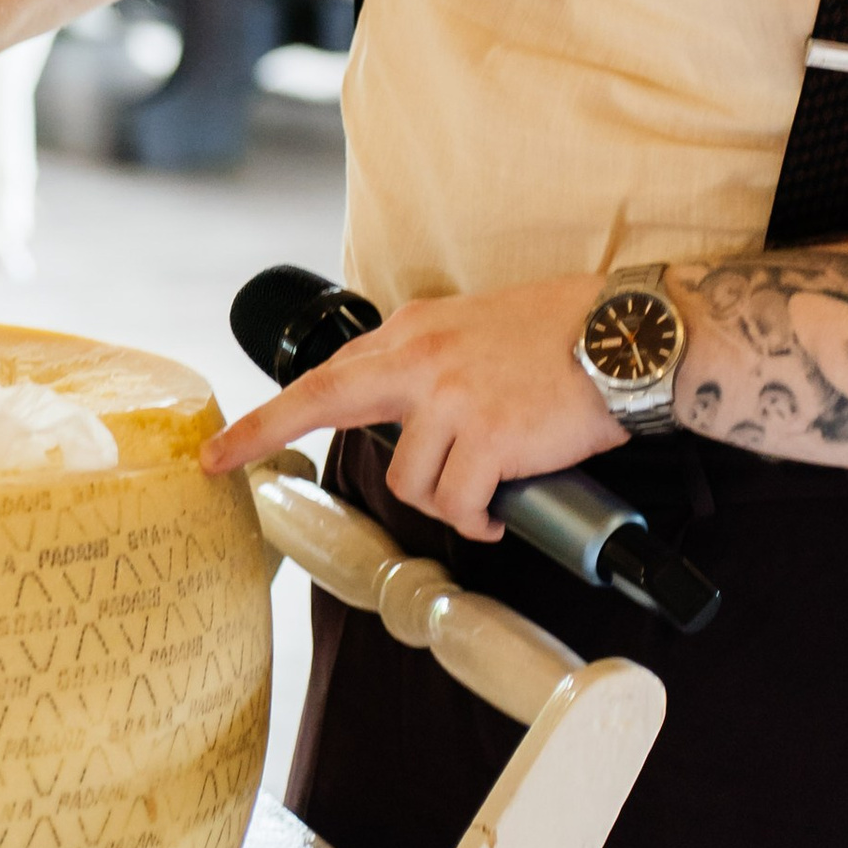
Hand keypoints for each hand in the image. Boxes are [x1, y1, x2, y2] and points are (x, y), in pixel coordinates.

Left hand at [200, 276, 620, 542]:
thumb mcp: (479, 326)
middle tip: (219, 465)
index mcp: (416, 332)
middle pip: (323, 401)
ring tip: (481, 498)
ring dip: (444, 502)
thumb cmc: (565, 336)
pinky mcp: (489, 437)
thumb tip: (409, 414)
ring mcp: (452, 398)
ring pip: (410, 480)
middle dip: (263, 432)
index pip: (330, 374)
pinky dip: (478, 520)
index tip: (224, 444)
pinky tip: (499, 513)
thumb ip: (433, 360)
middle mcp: (422, 359)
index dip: (272, 413)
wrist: (627, 336)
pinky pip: (461, 504)